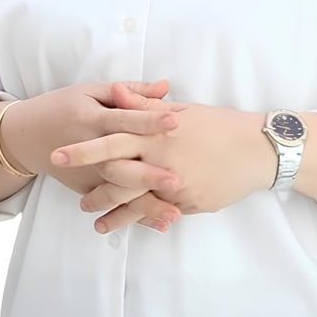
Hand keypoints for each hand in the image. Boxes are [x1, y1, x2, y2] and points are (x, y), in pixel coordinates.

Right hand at [0, 79, 184, 199]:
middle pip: (120, 163)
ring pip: (118, 191)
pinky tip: (160, 223)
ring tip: (174, 214)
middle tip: (176, 180)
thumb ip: (130, 91)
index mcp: (92, 119)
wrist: (28, 135)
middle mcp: (89, 149)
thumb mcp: (92, 91)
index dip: (149, 119)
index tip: (175, 121)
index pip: (124, 119)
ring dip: (145, 204)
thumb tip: (166, 86)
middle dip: (147, 174)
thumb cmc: (65, 107)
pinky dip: (135, 216)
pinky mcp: (86, 188)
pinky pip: (113, 204)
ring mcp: (87, 173)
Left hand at [51, 96, 274, 232]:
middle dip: (91, 186)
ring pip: (134, 201)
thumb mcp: (182, 111)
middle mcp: (161, 160)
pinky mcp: (188, 203)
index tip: (58, 154)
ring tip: (93, 217)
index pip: (112, 140)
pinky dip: (139, 219)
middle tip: (73, 195)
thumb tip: (113, 91)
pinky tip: (124, 225)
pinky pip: (158, 212)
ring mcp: (175, 185)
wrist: (258, 150)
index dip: (84, 149)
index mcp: (157, 133)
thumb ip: (144, 107)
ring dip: (110, 211)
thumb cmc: (220, 125)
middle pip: (116, 174)